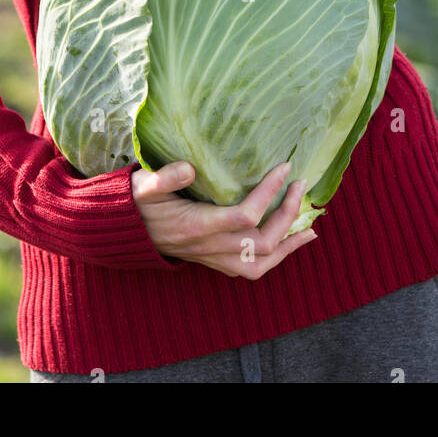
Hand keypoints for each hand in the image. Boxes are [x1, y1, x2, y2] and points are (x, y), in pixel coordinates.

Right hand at [131, 160, 317, 278]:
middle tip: (301, 184)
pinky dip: (276, 258)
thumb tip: (189, 168)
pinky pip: (252, 269)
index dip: (269, 193)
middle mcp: (209, 247)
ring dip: (289, 245)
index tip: (285, 167)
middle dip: (287, 213)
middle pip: (261, 242)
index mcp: (197, 226)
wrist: (127, 232)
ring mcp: (213, 257)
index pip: (244, 216)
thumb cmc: (137, 203)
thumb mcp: (143, 186)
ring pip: (261, 264)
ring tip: (310, 225)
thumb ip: (163, 178)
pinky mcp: (215, 261)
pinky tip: (290, 242)